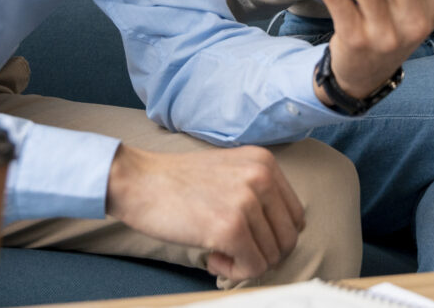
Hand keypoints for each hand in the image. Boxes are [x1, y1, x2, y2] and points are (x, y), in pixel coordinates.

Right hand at [105, 143, 304, 281]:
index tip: (249, 240)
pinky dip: (233, 271)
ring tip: (218, 250)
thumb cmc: (178, 182)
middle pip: (288, 239)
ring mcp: (247, 201)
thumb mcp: (230, 172)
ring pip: (272, 256)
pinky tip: (212, 256)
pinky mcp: (230, 227)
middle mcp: (261, 177)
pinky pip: (252, 267)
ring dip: (245, 263)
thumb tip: (281, 236)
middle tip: (233, 250)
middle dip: (263, 254)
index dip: (274, 237)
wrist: (138, 180)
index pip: (295, 216)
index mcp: (265, 162)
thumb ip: (259, 193)